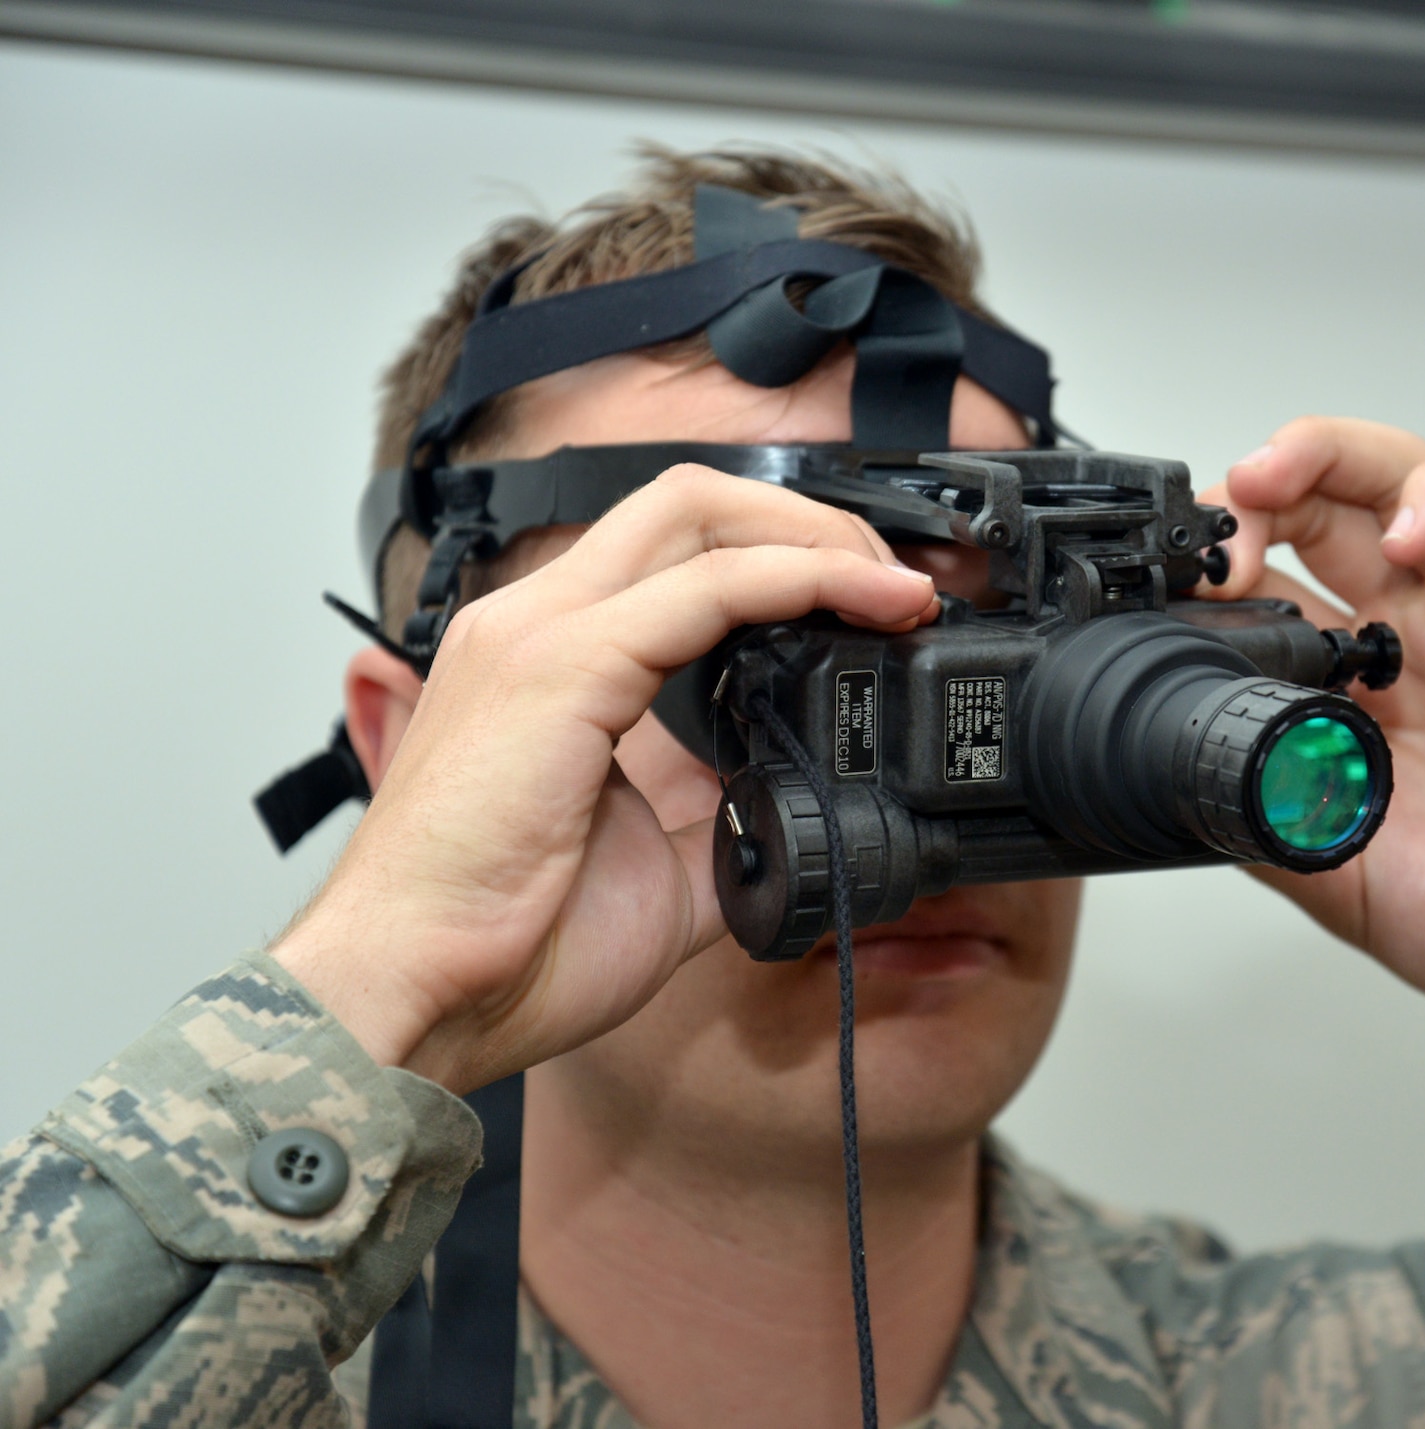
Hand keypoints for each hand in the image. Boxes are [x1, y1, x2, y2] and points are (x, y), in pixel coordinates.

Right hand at [271, 468, 938, 1091]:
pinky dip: (801, 579)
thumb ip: (725, 809)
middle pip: (689, 503)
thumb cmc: (507, 947)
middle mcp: (535, 622)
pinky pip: (709, 588)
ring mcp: (540, 632)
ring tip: (895, 589)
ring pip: (698, 516)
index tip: (873, 604)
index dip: (782, 554)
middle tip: (894, 586)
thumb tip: (798, 795)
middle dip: (809, 521)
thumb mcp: (661, 865)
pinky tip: (867, 603)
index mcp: (550, 661)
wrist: (417, 1001)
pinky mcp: (560, 666)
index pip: (673, 551)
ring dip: (815, 537)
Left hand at [1204, 418, 1424, 1018]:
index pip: (1273, 579)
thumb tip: (1168, 773)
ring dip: (1333, 456)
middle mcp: (1408, 636)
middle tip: (1222, 513)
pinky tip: (1404, 534)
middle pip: (1326, 505)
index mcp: (1347, 690)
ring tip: (1277, 482)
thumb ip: (1252, 808)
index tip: (1176, 583)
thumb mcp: (1322, 871)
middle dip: (1263, 485)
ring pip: (1403, 478)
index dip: (1222, 560)